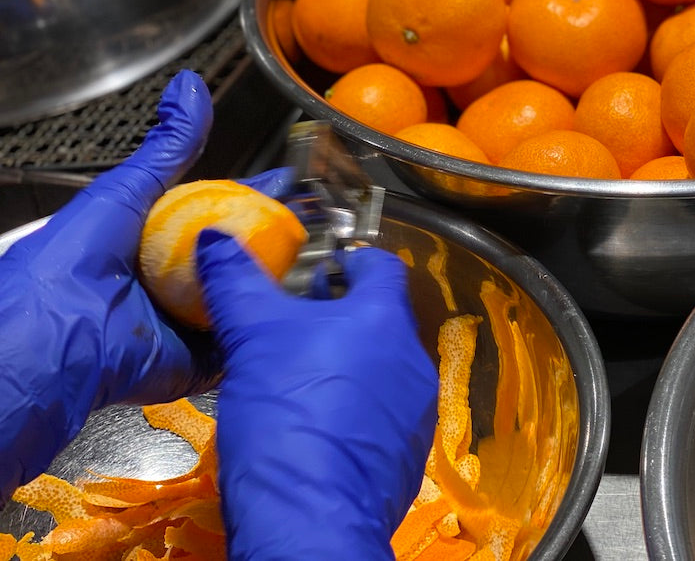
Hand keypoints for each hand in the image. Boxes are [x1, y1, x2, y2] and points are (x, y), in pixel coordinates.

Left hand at [0, 70, 289, 498]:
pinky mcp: (190, 364)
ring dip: (271, 288)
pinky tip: (287, 311)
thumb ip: (167, 146)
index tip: (287, 185)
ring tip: (313, 264)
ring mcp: (181, 325)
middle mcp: (167, 282)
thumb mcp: (128, 189)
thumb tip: (190, 88)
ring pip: (240, 302)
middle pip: (234, 258)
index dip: (251, 198)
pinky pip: (236, 346)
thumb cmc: (73, 260)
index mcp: (150, 240)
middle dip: (273, 241)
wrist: (56, 338)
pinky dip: (259, 332)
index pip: (213, 213)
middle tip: (310, 222)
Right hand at [196, 233, 437, 560]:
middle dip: (339, 316)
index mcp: (384, 318)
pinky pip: (381, 416)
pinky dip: (353, 411)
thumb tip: (217, 238)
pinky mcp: (407, 453)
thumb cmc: (286, 411)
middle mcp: (412, 358)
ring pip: (381, 369)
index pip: (381, 265)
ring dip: (347, 365)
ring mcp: (416, 410)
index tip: (316, 270)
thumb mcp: (251, 336)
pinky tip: (314, 428)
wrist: (311, 516)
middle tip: (291, 326)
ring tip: (296, 380)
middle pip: (380, 318)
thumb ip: (237, 281)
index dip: (349, 260)